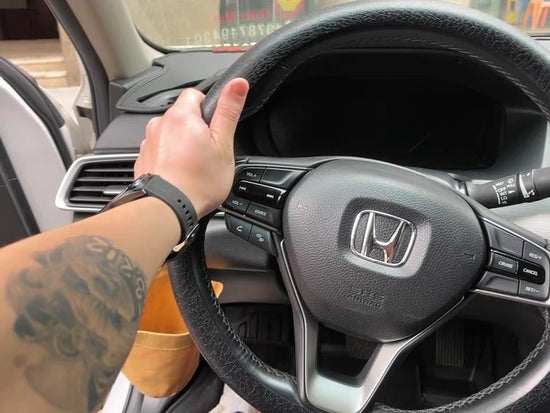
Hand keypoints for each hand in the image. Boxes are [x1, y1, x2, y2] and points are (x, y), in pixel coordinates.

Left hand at [134, 78, 248, 217]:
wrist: (166, 210)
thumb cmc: (197, 182)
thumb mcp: (223, 144)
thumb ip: (228, 110)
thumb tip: (237, 83)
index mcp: (180, 116)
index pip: (194, 94)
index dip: (208, 107)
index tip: (215, 126)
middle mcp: (159, 125)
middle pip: (181, 116)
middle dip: (195, 130)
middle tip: (208, 151)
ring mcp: (148, 143)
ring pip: (169, 136)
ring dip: (180, 146)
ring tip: (193, 168)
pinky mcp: (142, 161)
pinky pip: (159, 154)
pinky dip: (168, 161)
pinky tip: (179, 176)